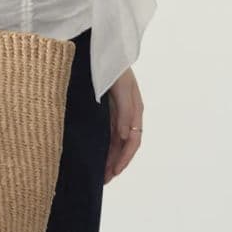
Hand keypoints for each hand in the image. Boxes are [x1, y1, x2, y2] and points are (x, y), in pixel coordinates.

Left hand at [104, 67, 143, 183]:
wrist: (101, 50)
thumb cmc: (113, 66)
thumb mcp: (121, 88)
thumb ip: (124, 111)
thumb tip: (126, 136)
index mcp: (135, 110)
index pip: (133, 140)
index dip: (124, 158)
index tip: (114, 172)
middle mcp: (127, 114)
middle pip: (124, 145)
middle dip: (115, 164)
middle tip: (103, 180)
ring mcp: (116, 114)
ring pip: (115, 142)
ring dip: (109, 159)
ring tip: (100, 175)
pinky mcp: (105, 111)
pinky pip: (107, 134)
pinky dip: (104, 147)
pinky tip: (97, 156)